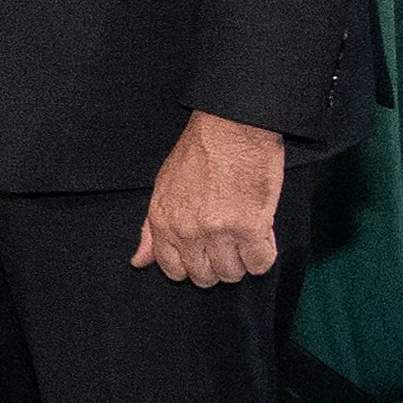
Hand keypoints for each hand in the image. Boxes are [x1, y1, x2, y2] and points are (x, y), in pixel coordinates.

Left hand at [137, 111, 289, 286]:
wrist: (232, 126)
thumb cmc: (200, 151)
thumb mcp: (164, 187)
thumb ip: (152, 229)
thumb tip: (139, 261)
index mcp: (163, 222)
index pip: (173, 270)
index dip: (192, 265)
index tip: (204, 252)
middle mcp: (187, 232)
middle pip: (204, 276)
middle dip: (218, 264)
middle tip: (229, 242)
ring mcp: (218, 232)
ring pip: (232, 273)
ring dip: (242, 260)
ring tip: (246, 236)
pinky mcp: (250, 228)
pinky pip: (259, 264)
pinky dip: (263, 254)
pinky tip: (261, 235)